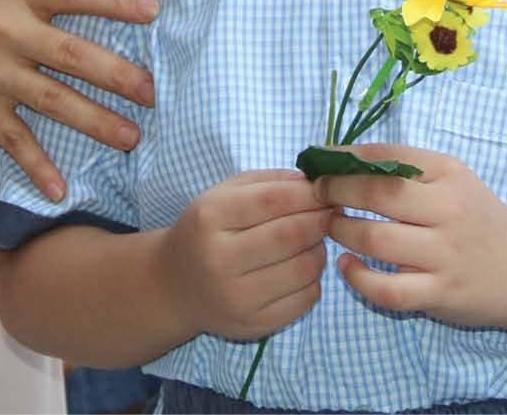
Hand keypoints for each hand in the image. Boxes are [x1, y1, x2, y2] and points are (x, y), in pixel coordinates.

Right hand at [0, 0, 158, 199]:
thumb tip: (100, 8)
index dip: (115, 0)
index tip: (153, 10)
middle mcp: (5, 30)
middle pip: (71, 54)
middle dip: (117, 75)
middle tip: (153, 92)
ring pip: (51, 101)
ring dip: (94, 121)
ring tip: (131, 138)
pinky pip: (12, 139)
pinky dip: (37, 166)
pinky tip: (61, 189)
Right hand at [163, 170, 331, 342]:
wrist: (176, 286)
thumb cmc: (208, 230)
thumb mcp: (224, 194)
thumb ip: (269, 182)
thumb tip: (315, 182)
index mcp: (210, 218)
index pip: (273, 200)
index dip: (309, 194)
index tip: (326, 191)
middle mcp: (219, 260)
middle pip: (290, 235)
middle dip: (320, 221)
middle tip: (330, 214)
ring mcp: (236, 298)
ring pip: (303, 269)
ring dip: (320, 250)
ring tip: (314, 240)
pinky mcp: (253, 325)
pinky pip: (305, 299)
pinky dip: (314, 279)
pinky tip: (303, 268)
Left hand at [316, 144, 506, 326]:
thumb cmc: (476, 219)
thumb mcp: (452, 182)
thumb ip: (406, 170)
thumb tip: (341, 158)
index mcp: (450, 174)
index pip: (388, 155)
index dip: (345, 157)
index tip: (318, 161)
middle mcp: (449, 210)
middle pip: (377, 193)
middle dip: (335, 190)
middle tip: (317, 193)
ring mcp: (445, 254)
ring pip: (374, 239)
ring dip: (340, 229)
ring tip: (330, 226)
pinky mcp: (439, 293)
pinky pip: (386, 289)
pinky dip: (357, 277)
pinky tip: (346, 264)